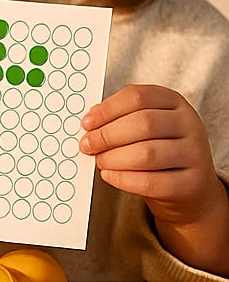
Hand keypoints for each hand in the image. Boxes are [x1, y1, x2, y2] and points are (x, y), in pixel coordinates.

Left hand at [80, 84, 223, 226]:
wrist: (190, 186)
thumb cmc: (158, 148)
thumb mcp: (146, 126)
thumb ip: (120, 118)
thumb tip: (89, 123)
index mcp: (174, 102)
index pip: (137, 96)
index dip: (107, 109)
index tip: (86, 123)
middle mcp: (189, 124)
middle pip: (143, 123)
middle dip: (106, 135)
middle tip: (87, 145)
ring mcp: (195, 154)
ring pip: (147, 154)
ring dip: (113, 158)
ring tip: (100, 161)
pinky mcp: (192, 183)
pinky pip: (151, 182)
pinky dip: (122, 179)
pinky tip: (109, 175)